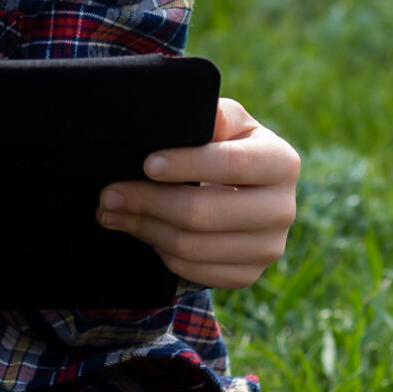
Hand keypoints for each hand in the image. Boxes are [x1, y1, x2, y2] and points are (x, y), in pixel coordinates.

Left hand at [98, 98, 300, 290]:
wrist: (245, 192)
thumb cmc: (228, 146)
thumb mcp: (228, 123)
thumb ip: (216, 116)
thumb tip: (202, 119)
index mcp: (282, 162)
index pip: (232, 164)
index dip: (186, 165)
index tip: (147, 164)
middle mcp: (284, 210)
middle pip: (203, 213)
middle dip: (147, 202)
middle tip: (108, 194)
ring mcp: (268, 248)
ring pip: (191, 246)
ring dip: (143, 228)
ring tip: (112, 211)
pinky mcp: (248, 275)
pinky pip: (193, 270)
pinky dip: (159, 251)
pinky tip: (142, 229)